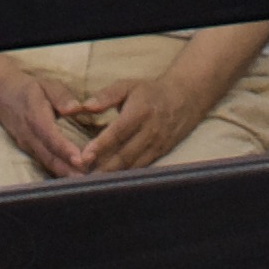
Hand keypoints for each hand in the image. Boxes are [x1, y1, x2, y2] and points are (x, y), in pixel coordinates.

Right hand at [0, 57, 95, 176]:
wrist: (2, 97)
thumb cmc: (31, 90)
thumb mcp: (47, 85)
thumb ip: (62, 96)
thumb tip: (75, 107)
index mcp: (35, 116)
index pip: (50, 136)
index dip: (65, 149)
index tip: (80, 160)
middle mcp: (29, 135)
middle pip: (49, 156)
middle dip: (68, 169)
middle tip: (88, 179)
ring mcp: (28, 146)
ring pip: (47, 163)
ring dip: (65, 175)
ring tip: (84, 183)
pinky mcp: (30, 151)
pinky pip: (46, 164)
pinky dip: (60, 172)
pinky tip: (74, 179)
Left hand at [74, 68, 208, 177]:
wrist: (186, 98)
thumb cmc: (150, 92)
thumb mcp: (127, 86)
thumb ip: (105, 96)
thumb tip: (84, 106)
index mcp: (140, 113)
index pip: (118, 133)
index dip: (100, 146)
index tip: (84, 156)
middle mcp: (150, 132)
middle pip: (124, 155)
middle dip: (103, 167)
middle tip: (83, 175)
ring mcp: (157, 146)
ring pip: (133, 165)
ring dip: (112, 175)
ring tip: (92, 182)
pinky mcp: (161, 154)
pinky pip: (141, 168)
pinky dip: (125, 176)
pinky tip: (111, 180)